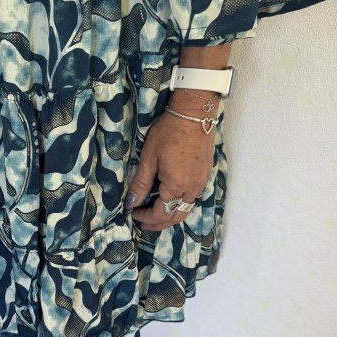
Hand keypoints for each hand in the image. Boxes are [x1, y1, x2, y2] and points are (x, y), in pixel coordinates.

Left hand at [125, 96, 217, 230]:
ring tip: (155, 214)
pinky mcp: (205, 174)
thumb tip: (131, 203)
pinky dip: (180, 204)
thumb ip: (140, 184)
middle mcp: (193, 188)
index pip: (161, 213)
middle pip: (176, 216)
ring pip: (186, 209)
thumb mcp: (148, 158)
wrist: (194, 113)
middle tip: (143, 223)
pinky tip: (169, 199)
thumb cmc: (168, 132)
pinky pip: (192, 198)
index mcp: (177, 186)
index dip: (146, 218)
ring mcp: (201, 182)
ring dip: (170, 215)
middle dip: (159, 223)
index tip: (133, 214)